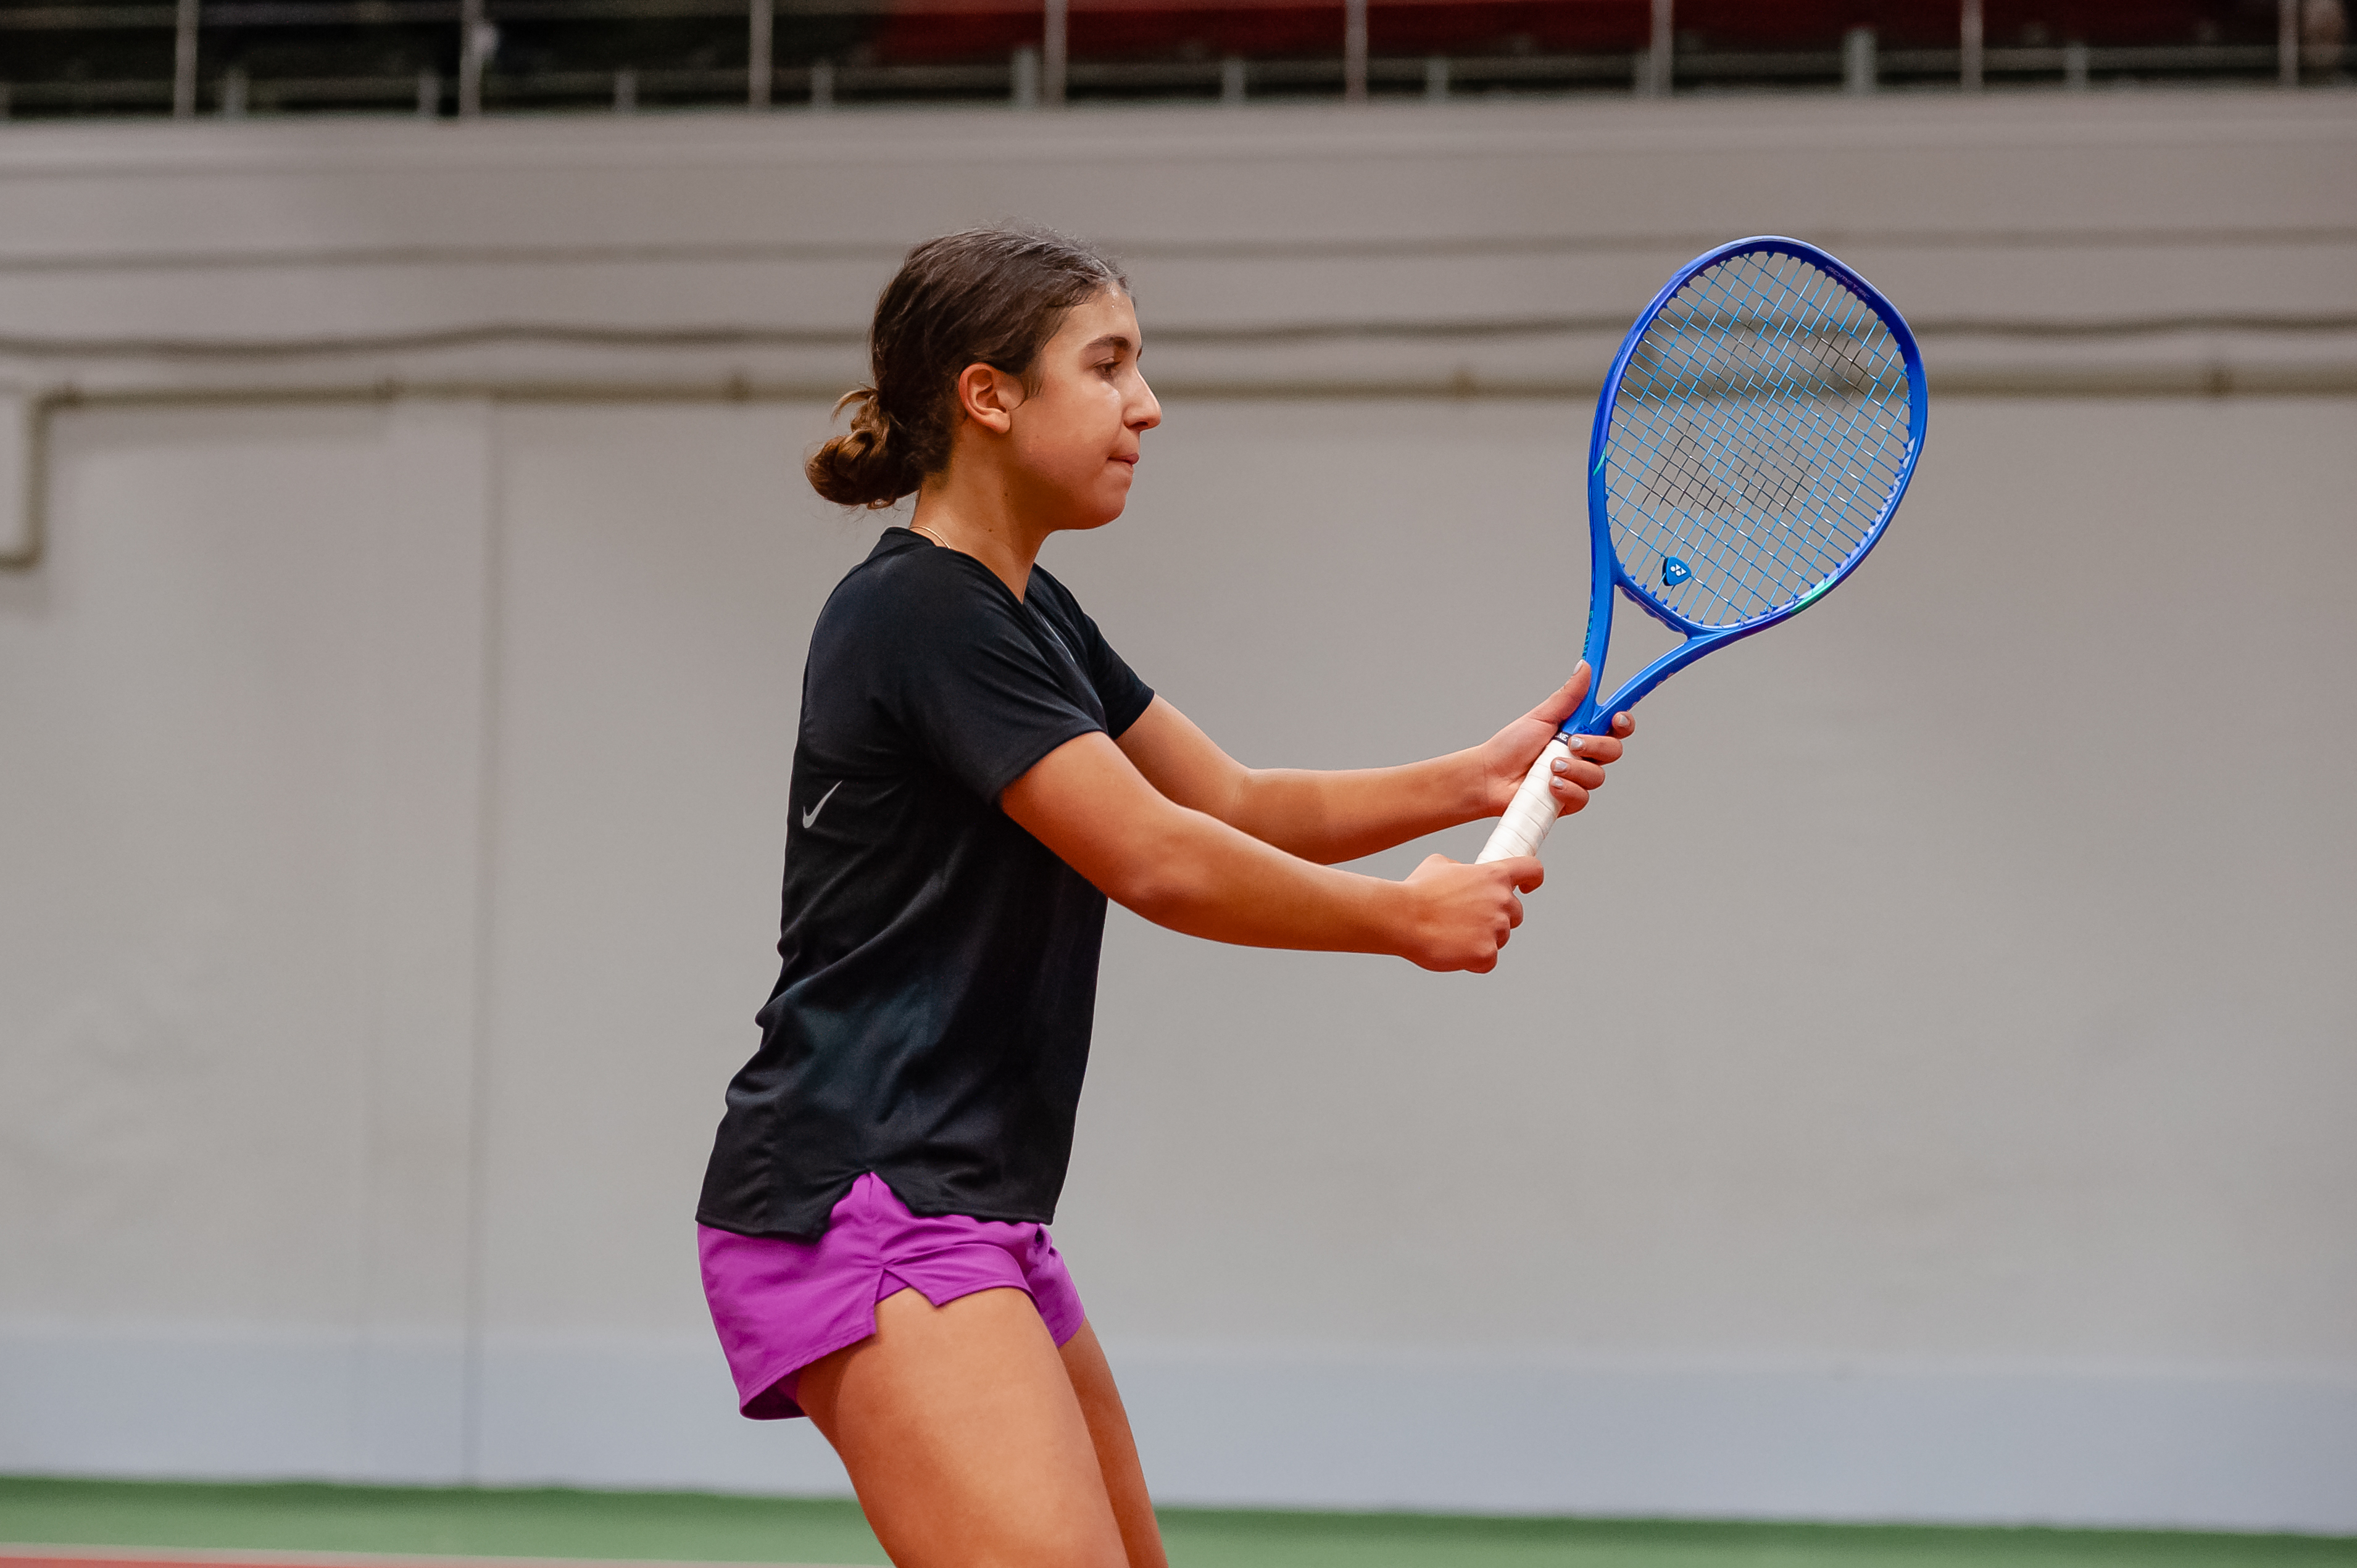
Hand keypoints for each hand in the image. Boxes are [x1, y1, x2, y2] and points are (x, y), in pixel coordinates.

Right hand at [1397, 853, 1541, 972]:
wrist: (1402, 917)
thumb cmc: (1416, 891)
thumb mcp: (1439, 864)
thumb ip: (1462, 868)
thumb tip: (1465, 875)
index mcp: (1493, 876)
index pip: (1531, 870)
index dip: (1532, 879)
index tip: (1528, 886)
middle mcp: (1501, 901)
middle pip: (1516, 913)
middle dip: (1497, 917)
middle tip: (1469, 920)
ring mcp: (1495, 929)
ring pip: (1501, 938)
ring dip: (1483, 939)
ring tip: (1454, 935)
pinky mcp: (1486, 954)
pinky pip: (1489, 961)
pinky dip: (1474, 960)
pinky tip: (1453, 951)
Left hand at [1477, 662, 1635, 818]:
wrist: (1490, 776)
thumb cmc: (1511, 746)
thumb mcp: (1542, 716)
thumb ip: (1568, 696)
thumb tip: (1584, 666)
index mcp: (1581, 731)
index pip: (1614, 726)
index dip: (1623, 721)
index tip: (1617, 718)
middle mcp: (1583, 755)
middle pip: (1613, 750)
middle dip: (1595, 746)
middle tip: (1571, 742)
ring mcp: (1578, 778)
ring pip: (1598, 776)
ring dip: (1574, 768)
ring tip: (1550, 765)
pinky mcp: (1569, 800)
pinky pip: (1583, 797)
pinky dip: (1567, 789)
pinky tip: (1550, 784)